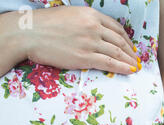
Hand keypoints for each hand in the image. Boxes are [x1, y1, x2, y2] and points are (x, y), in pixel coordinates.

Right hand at [22, 6, 139, 73]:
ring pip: (117, 52)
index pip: (116, 27)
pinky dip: (122, 67)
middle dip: (131, 51)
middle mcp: (93, 27)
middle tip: (136, 59)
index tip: (130, 46)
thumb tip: (96, 33)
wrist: (27, 33)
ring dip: (129, 61)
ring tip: (135, 67)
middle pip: (119, 40)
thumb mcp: (69, 15)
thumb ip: (85, 22)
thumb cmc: (44, 25)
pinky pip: (109, 63)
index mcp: (90, 14)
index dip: (126, 39)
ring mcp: (90, 42)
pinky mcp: (84, 57)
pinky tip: (129, 71)